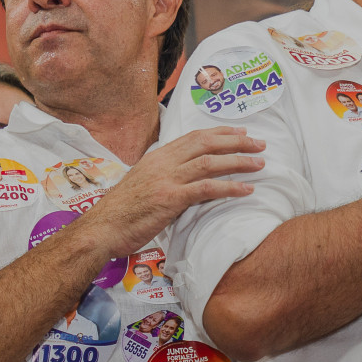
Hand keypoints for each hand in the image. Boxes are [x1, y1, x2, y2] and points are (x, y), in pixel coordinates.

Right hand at [70, 128, 262, 259]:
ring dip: (238, 161)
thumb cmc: (121, 213)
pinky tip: (246, 189)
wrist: (102, 228)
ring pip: (209, 162)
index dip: (220, 133)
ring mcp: (166, 179)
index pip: (193, 137)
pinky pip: (206, 189)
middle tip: (259, 143)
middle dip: (236, 141)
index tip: (240, 132)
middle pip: (206, 143)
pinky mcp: (169, 198)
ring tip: (259, 163)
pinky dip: (229, 187)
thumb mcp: (142, 185)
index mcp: (157, 157)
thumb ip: (163, 177)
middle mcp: (163, 162)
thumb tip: (184, 178)